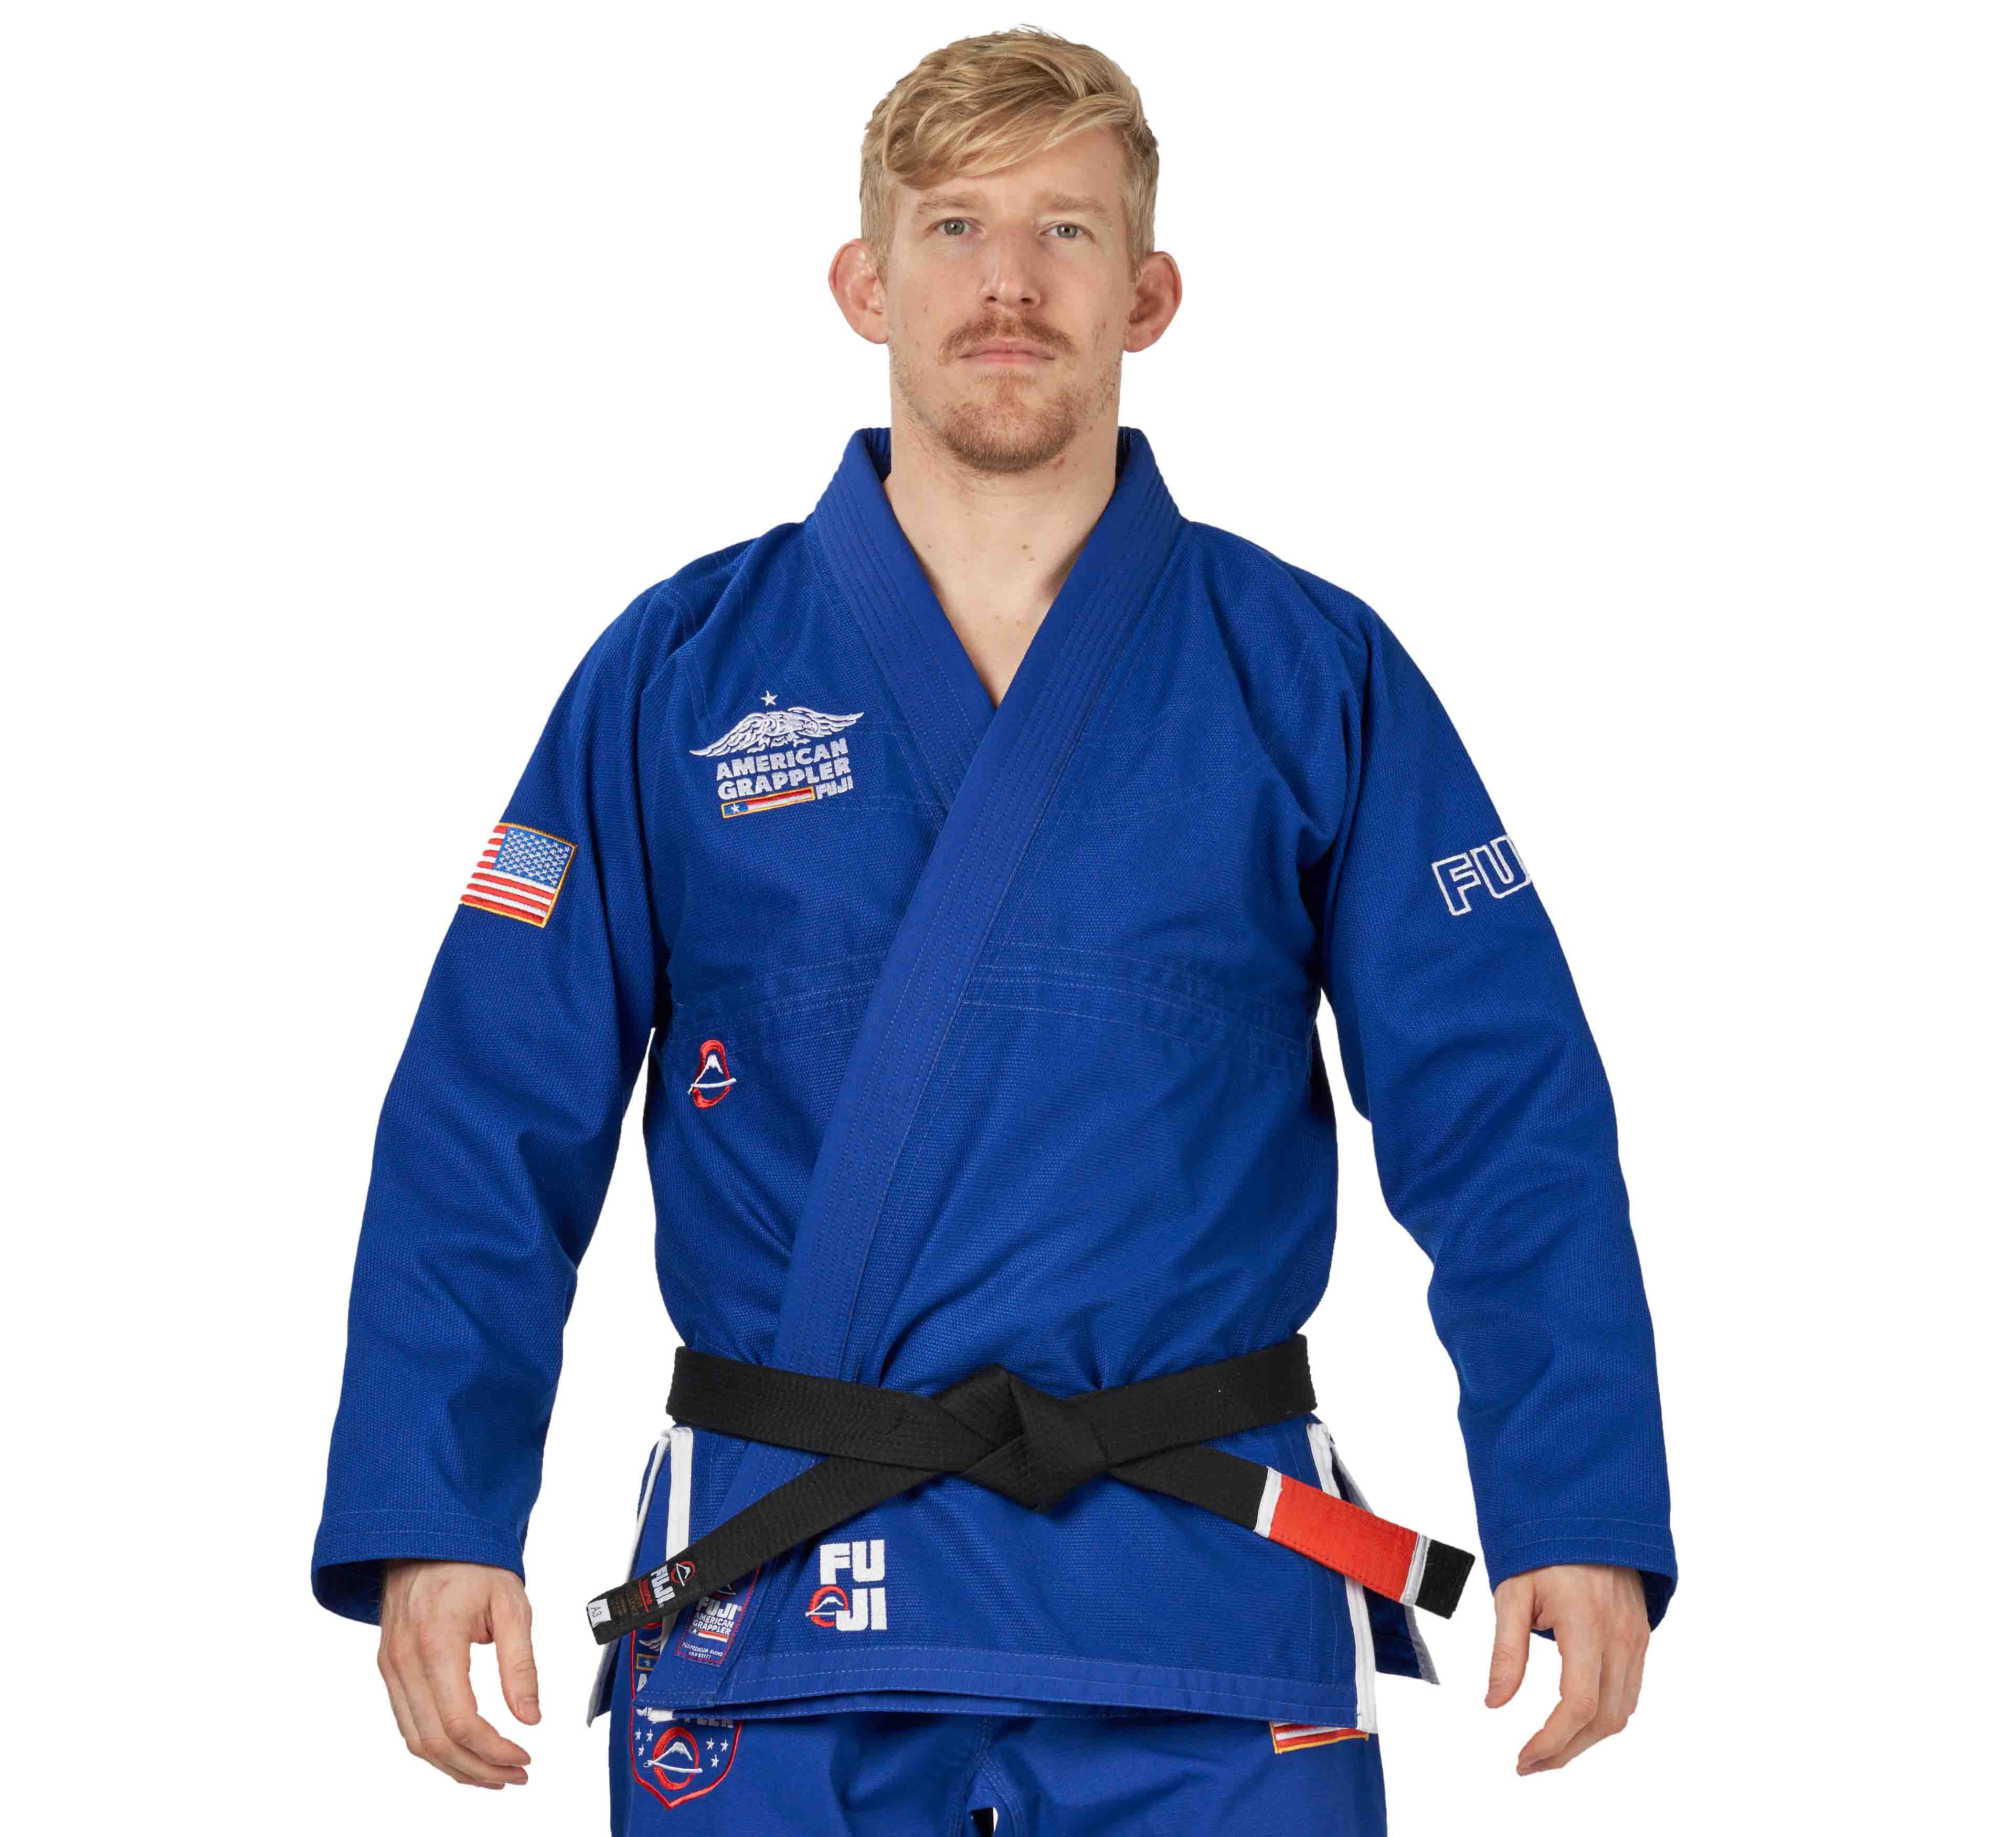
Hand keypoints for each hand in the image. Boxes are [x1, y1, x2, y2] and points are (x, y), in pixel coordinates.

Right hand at [378, 1559, 540, 1788]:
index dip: (493, 1750)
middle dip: (478, 1769)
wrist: (427, 1533)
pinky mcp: (389, 1668)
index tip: (525, 1755)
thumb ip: (520, 1663)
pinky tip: (465, 1753)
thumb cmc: (473, 1562)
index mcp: (436, 1642)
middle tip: (515, 1774)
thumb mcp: (511, 1604)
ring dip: (456, 1767)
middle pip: (435, 1742)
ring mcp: (391, 1666)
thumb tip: (531, 1717)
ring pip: (416, 1741)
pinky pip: (407, 1723)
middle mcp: (404, 1661)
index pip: (460, 1721)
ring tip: (495, 1774)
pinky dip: (436, 1748)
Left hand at [1484, 1562, 1647, 1773]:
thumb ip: (1506, 1650)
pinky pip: (1631, 1690)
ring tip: (1549, 1750)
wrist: (1588, 1511)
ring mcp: (1636, 1637)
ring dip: (1587, 1740)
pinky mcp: (1641, 1636)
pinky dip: (1606, 1716)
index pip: (1577, 1703)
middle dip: (1567, 1751)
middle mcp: (1620, 1636)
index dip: (1551, 1740)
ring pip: (1622, 1711)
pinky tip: (1576, 1721)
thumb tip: (1495, 1703)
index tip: (1523, 1757)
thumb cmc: (1544, 1546)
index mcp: (1586, 1623)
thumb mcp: (1513, 1591)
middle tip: (1529, 1764)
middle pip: (1604, 1719)